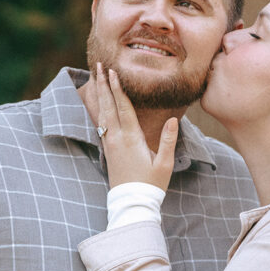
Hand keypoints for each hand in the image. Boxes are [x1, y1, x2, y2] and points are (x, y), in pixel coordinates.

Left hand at [94, 62, 177, 190]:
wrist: (132, 204)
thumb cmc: (151, 184)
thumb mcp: (164, 164)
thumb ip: (168, 140)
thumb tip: (172, 119)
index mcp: (131, 138)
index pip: (123, 108)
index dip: (118, 89)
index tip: (113, 72)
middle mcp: (117, 138)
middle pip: (108, 105)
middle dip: (104, 84)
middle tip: (99, 66)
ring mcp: (110, 143)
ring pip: (102, 113)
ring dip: (100, 93)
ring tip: (96, 77)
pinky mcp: (108, 149)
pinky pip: (101, 123)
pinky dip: (99, 108)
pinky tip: (99, 102)